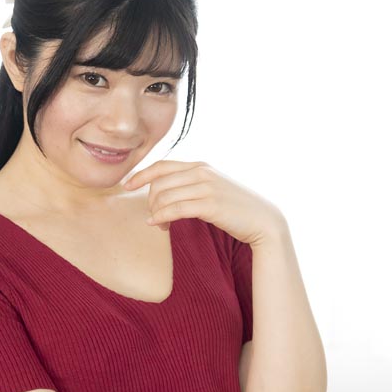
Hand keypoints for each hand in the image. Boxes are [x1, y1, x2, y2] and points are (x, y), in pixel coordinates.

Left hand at [121, 160, 284, 246]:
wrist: (263, 220)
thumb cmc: (235, 208)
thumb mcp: (212, 189)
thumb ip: (191, 185)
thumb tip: (165, 192)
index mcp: (200, 166)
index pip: (162, 165)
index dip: (141, 174)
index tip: (127, 185)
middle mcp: (202, 172)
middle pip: (159, 183)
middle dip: (150, 201)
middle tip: (153, 218)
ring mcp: (206, 187)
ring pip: (164, 197)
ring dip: (156, 213)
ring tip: (159, 225)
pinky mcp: (210, 204)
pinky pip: (175, 209)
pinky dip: (161, 217)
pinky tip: (157, 224)